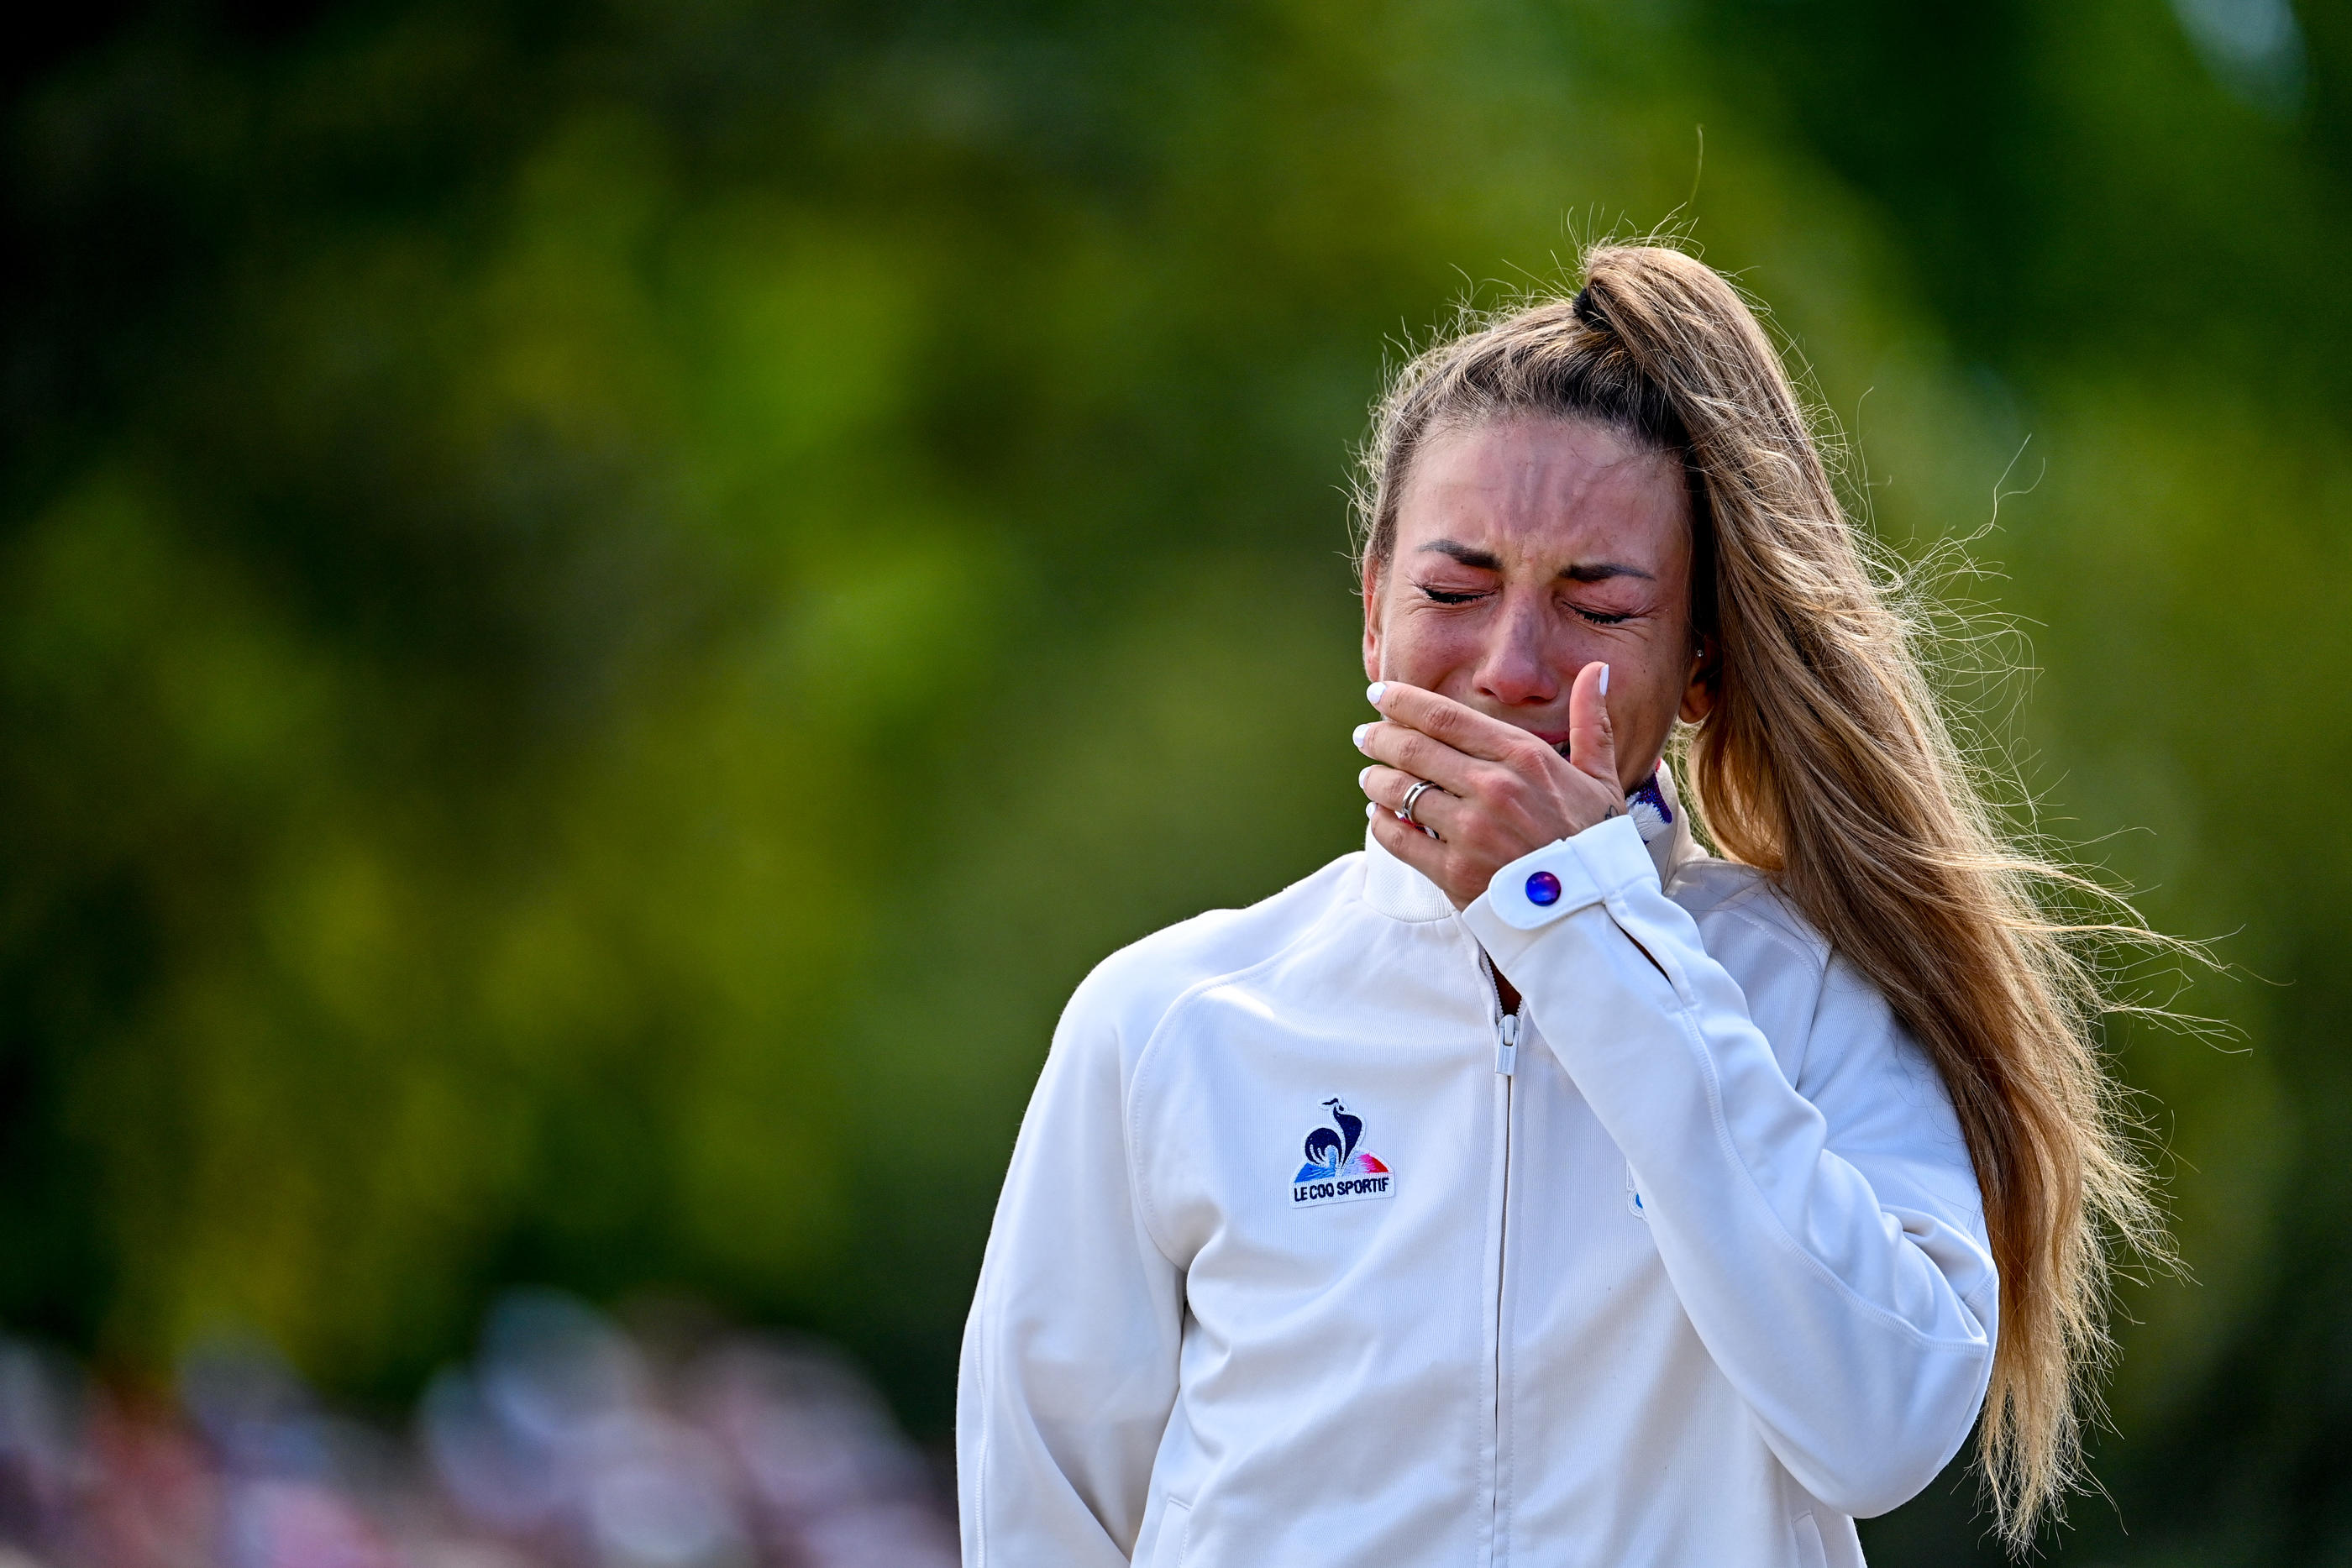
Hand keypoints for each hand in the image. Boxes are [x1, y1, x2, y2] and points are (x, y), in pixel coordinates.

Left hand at [1356, 663, 1623, 909]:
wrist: (1592, 912)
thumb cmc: (1595, 844)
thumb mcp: (1600, 778)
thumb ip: (1590, 723)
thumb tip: (1596, 671)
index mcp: (1524, 757)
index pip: (1446, 717)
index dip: (1404, 702)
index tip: (1380, 695)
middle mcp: (1493, 788)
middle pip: (1414, 750)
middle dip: (1380, 738)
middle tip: (1364, 736)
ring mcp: (1471, 830)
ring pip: (1401, 792)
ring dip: (1376, 780)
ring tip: (1370, 777)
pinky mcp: (1454, 872)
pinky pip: (1399, 838)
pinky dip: (1381, 824)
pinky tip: (1378, 816)